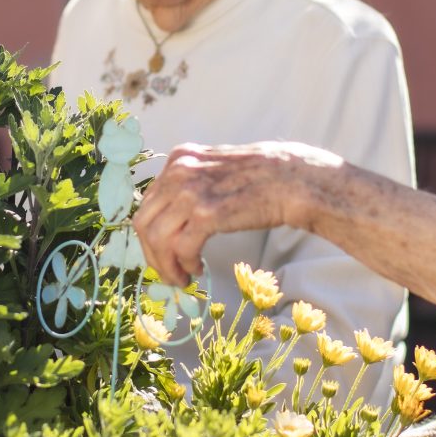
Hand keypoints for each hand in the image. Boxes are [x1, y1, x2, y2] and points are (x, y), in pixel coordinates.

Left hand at [132, 141, 343, 285]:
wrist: (290, 179)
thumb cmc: (257, 179)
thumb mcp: (212, 170)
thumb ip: (188, 186)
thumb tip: (167, 220)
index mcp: (178, 159)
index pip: (147, 204)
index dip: (150, 235)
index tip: (161, 253)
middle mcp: (178, 172)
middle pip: (144, 223)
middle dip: (152, 255)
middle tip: (167, 272)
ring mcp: (191, 192)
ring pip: (157, 239)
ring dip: (166, 265)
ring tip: (182, 277)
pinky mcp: (207, 213)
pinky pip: (181, 248)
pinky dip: (184, 264)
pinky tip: (198, 268)